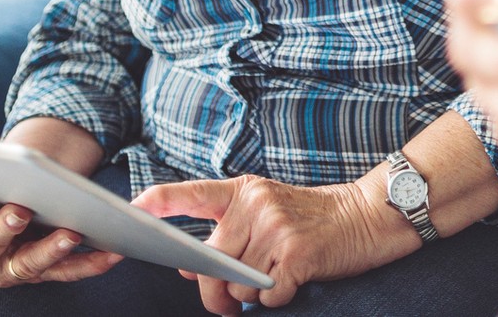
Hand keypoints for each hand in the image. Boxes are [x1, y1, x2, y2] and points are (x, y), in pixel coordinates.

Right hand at [0, 185, 123, 286]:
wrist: (6, 224)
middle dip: (4, 228)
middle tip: (19, 211)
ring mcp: (13, 271)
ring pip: (30, 263)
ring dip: (50, 249)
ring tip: (69, 235)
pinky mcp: (44, 275)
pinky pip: (68, 271)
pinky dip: (91, 263)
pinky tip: (113, 252)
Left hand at [131, 174, 399, 314]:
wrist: (370, 215)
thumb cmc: (314, 218)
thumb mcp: (267, 211)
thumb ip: (228, 231)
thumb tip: (185, 266)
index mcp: (242, 191)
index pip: (187, 194)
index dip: (154, 203)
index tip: (128, 214)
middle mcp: (255, 205)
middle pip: (208, 263)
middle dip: (211, 294)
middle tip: (223, 306)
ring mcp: (276, 228)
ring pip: (236, 284)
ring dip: (249, 296)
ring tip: (271, 284)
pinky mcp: (297, 255)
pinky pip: (266, 296)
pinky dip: (275, 300)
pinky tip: (292, 284)